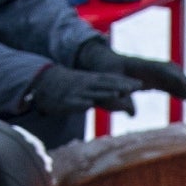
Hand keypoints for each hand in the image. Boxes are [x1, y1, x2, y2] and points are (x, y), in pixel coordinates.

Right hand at [24, 64, 139, 127]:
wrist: (45, 82)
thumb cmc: (70, 86)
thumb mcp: (88, 86)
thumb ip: (103, 92)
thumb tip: (121, 97)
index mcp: (92, 80)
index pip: (112, 80)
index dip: (126, 82)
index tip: (140, 84)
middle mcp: (87, 84)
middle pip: (105, 85)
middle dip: (120, 86)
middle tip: (135, 87)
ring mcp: (77, 92)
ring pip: (92, 93)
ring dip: (104, 93)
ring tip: (117, 94)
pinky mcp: (66, 101)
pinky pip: (74, 102)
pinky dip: (81, 103)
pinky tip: (88, 104)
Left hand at [74, 36, 185, 101]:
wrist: (103, 64)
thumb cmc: (106, 74)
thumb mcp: (111, 88)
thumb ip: (121, 100)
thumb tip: (132, 114)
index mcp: (143, 67)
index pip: (166, 71)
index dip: (179, 81)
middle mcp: (151, 67)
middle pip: (174, 73)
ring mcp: (152, 72)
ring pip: (174, 78)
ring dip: (185, 87)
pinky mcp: (151, 78)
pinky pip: (168, 83)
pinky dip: (178, 90)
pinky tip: (185, 99)